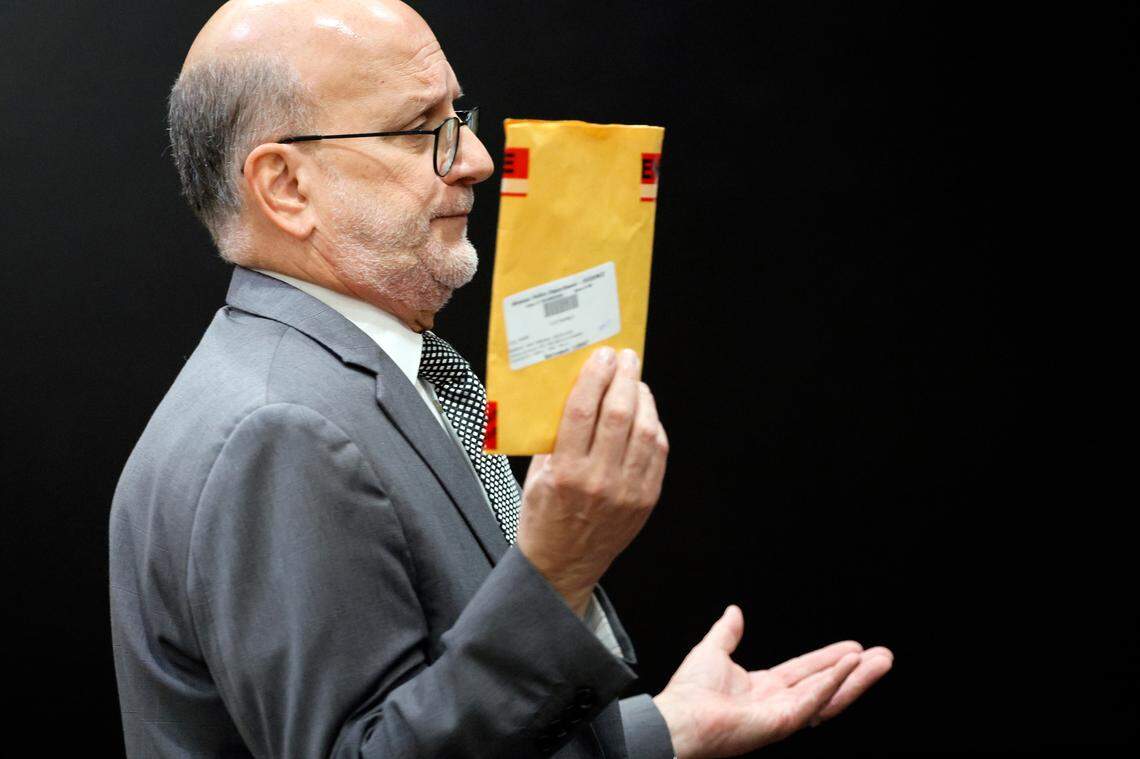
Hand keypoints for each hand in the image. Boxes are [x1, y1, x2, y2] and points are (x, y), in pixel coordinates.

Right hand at [516, 347, 668, 615]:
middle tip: (625, 358)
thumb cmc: (544, 517)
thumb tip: (575, 391)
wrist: (563, 565)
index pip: (583, 410)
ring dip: (642, 397)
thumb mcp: (535, 474)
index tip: (600, 356)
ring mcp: (627, 491)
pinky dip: (654, 425)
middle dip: (624, 377)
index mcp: (565, 472)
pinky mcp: (646, 499)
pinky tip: (645, 412)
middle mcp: (599, 480)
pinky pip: (657, 452)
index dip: (594, 376)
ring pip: (645, 430)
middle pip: (619, 414)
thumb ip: (553, 436)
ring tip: (635, 381)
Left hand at [652, 606, 893, 758]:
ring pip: (829, 694)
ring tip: (881, 662)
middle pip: (826, 684)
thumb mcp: (713, 651)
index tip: (854, 648)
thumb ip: (727, 633)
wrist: (678, 717)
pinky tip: (852, 666)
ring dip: (856, 678)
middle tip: (883, 656)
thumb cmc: (689, 693)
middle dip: (856, 672)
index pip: (806, 671)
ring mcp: (784, 715)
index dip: (830, 660)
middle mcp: (779, 702)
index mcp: (764, 688)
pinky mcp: (783, 722)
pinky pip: (814, 699)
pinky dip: (834, 682)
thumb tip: (734, 611)